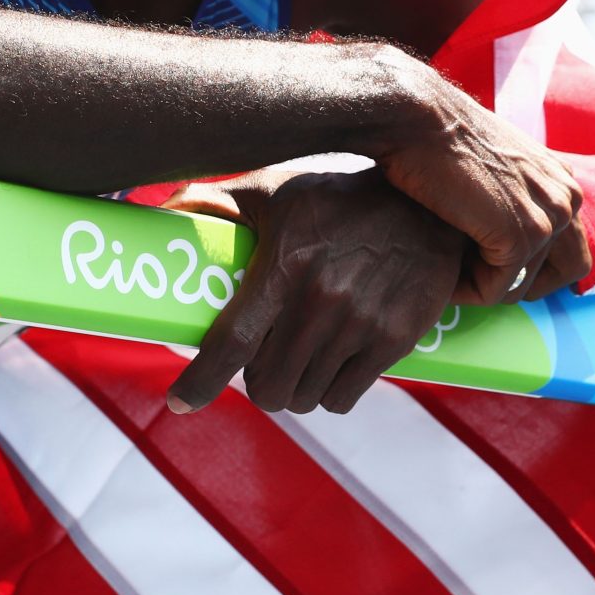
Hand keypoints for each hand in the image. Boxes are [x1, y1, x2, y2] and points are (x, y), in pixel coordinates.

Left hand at [165, 168, 468, 415]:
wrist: (428, 205)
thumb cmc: (338, 200)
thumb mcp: (276, 191)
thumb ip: (220, 202)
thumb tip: (166, 210)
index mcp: (284, 263)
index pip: (233, 341)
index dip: (201, 380)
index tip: (180, 402)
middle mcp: (321, 299)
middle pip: (268, 385)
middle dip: (258, 383)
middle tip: (262, 364)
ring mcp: (361, 322)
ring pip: (305, 398)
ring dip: (295, 389)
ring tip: (299, 361)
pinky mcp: (395, 339)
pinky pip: (342, 398)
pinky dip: (330, 392)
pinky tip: (331, 365)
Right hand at [377, 78, 590, 304]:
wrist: (416, 120)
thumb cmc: (437, 143)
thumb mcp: (491, 168)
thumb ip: (512, 196)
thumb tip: (500, 235)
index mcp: (563, 181)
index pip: (569, 249)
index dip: (526, 266)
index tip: (484, 264)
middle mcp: (567, 197)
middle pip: (563, 272)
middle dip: (515, 282)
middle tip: (471, 277)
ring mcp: (550, 217)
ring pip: (522, 286)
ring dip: (482, 285)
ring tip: (445, 268)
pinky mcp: (522, 236)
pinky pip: (495, 290)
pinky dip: (463, 290)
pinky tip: (439, 270)